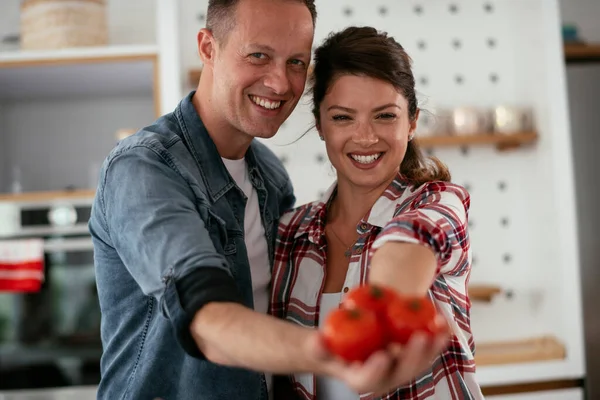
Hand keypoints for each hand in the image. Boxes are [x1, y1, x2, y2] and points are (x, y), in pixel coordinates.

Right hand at [306, 315, 449, 396]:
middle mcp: (384, 379)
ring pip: (420, 363)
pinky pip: (426, 349)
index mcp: (360, 380)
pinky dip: (436, 337)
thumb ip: (317, 346)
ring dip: (432, 348)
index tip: (382, 354)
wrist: (345, 345)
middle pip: (402, 373)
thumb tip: (317, 339)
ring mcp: (400, 370)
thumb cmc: (330, 346)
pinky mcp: (411, 358)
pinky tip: (443, 321)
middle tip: (419, 337)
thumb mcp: (319, 346)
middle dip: (413, 356)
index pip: (369, 380)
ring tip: (439, 329)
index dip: (377, 369)